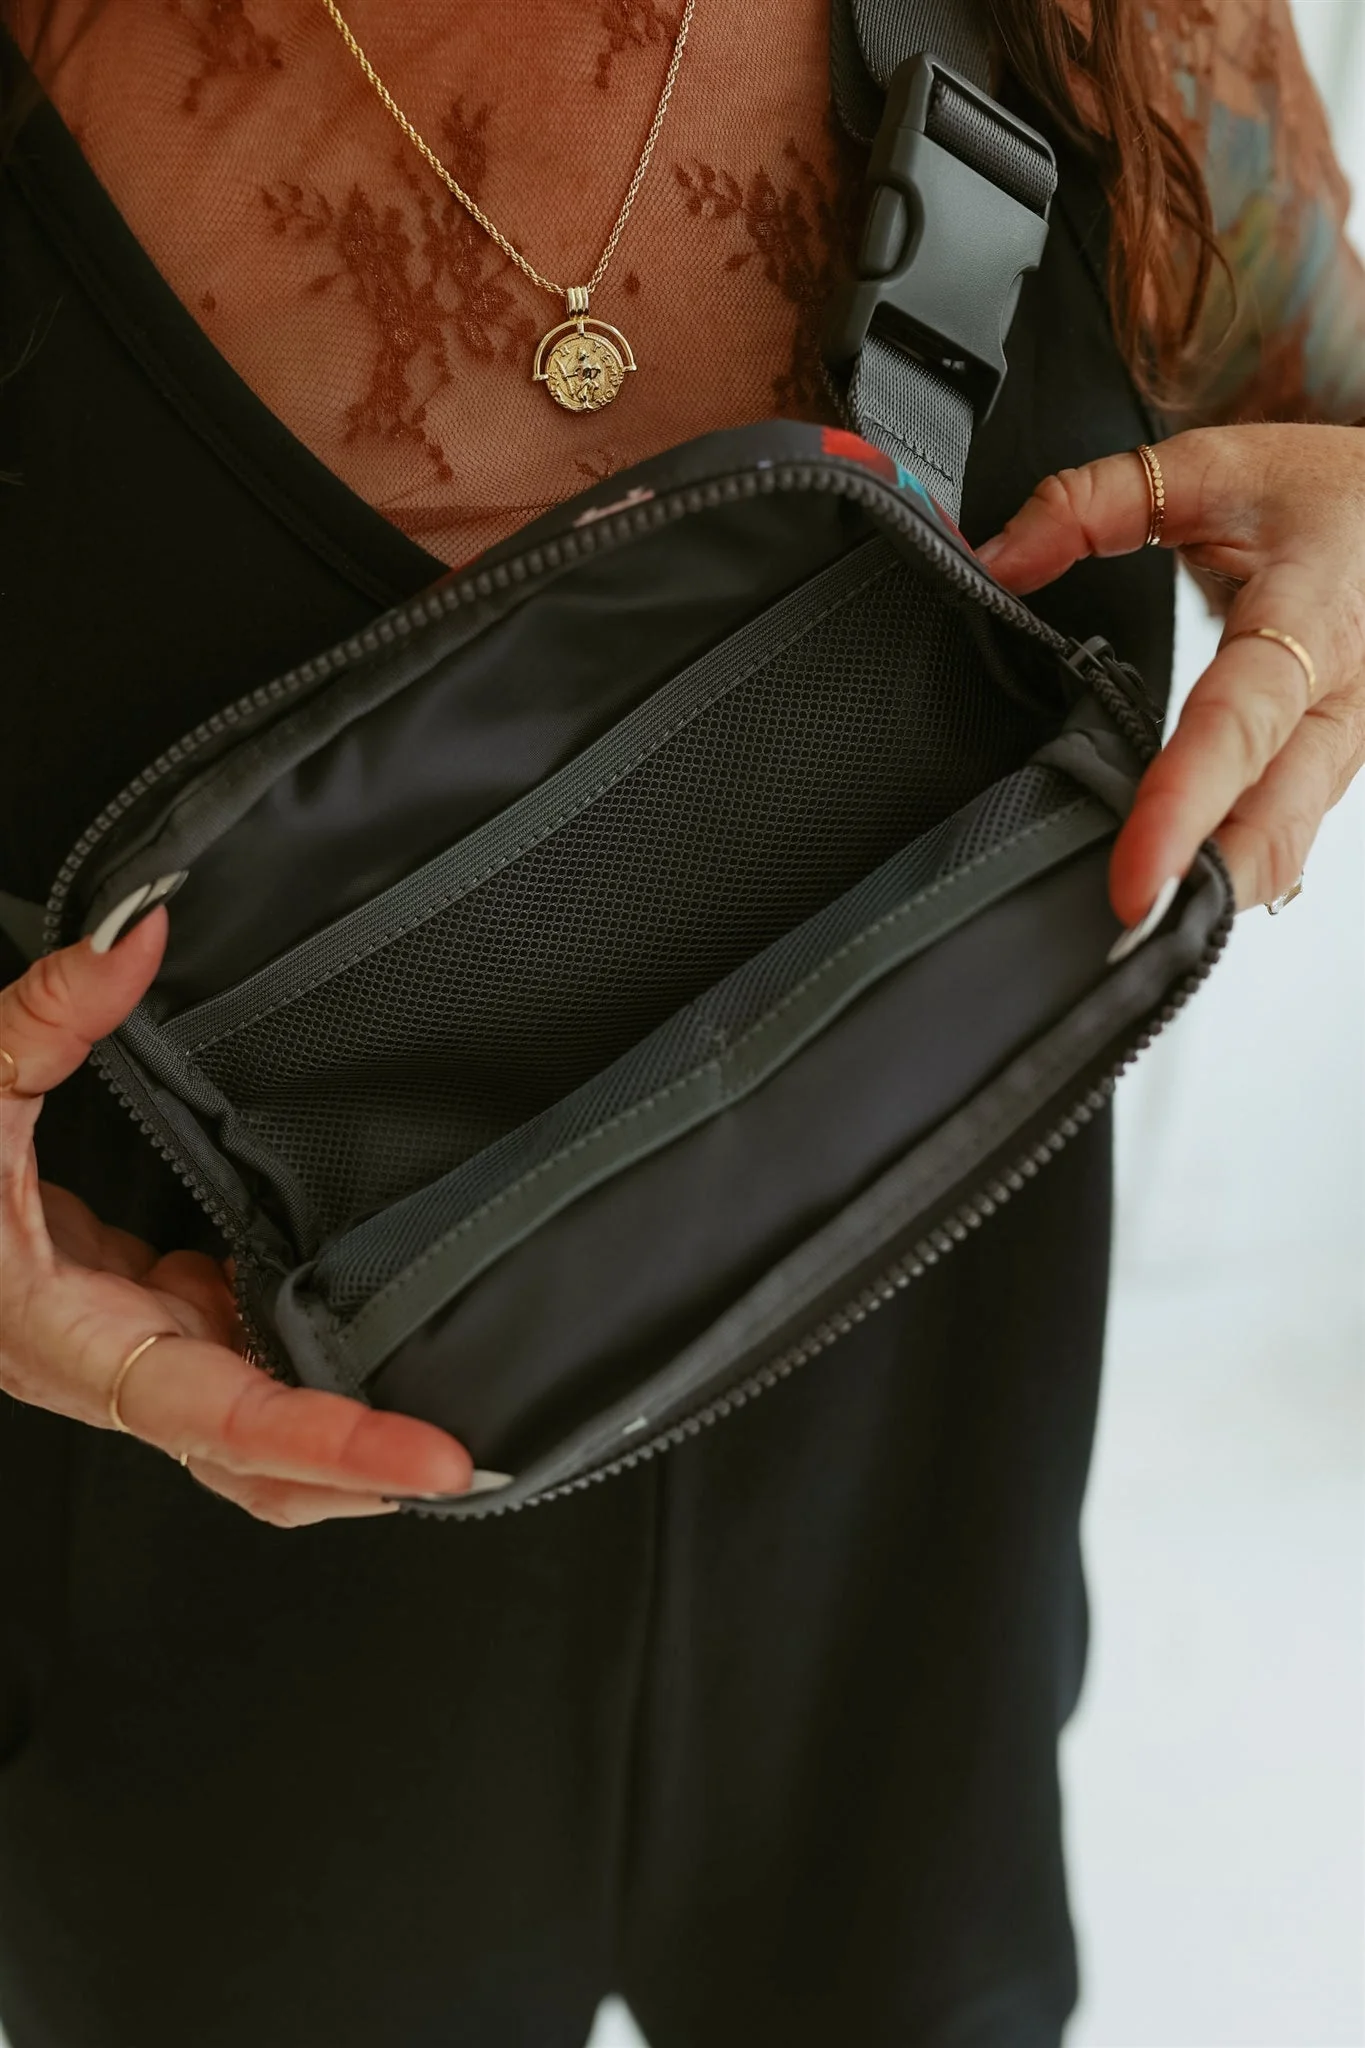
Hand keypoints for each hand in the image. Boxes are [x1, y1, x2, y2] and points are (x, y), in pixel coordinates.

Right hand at [0, 911, 472, 1523]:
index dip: (334, 1444)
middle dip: (364, 1476)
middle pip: (256, 1463)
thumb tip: (137, 932)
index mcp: (70, 1337)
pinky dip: (306, 1375)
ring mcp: (133, 1346)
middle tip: (476, 1464)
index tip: (431, 1459)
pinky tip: (371, 1336)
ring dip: (342, 1443)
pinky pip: (239, 1367)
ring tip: (445, 1428)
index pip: (226, 1417)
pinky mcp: (146, 1316)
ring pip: (252, 1434)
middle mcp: (109, 1365)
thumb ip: (49, 1013)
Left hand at [976, 423, 1364, 921]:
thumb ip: (1092, 501)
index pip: (1239, 725)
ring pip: (1285, 848)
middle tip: (1119, 942)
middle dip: (1203, 890)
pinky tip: (1175, 899)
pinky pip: (1285, 840)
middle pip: (1276, 824)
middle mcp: (1344, 701)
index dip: (1184, 806)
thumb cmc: (1330, 495)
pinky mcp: (1338, 773)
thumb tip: (996, 558)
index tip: (1135, 881)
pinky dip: (1229, 875)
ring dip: (1213, 894)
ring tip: (1129, 937)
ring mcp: (1350, 749)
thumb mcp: (1214, 467)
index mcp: (1311, 618)